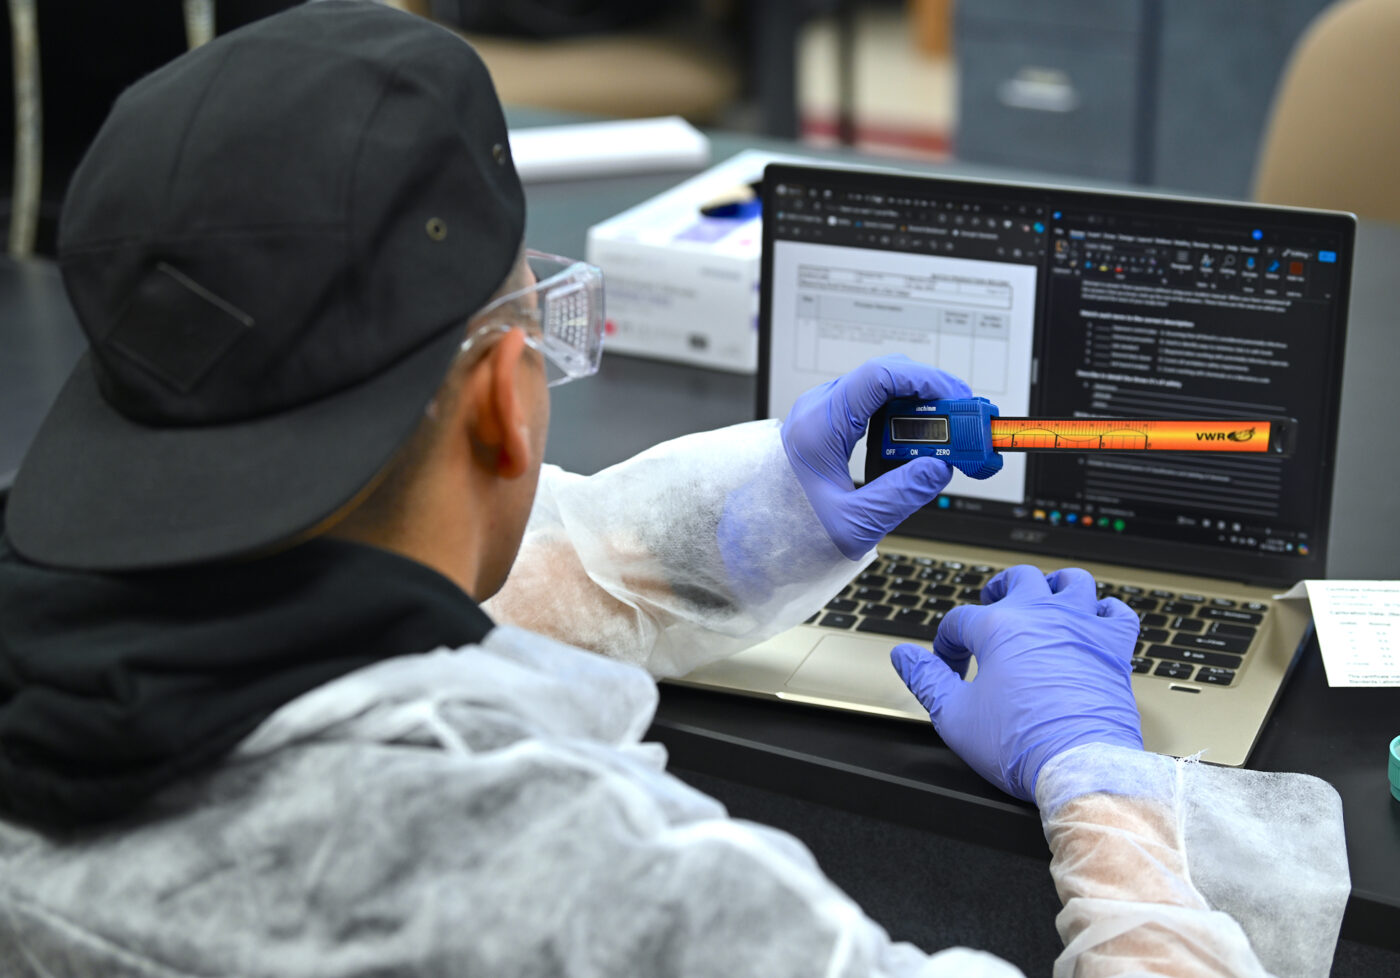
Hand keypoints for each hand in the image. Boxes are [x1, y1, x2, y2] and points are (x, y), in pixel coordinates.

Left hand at [781, 355, 970, 559]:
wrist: (754, 539)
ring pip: (877, 388)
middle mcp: (816, 411)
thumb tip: (939, 468)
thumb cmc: (788, 532)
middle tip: (962, 417)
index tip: (957, 399)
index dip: (925, 380)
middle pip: (883, 376)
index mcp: (818, 427)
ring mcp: (819, 415)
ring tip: (946, 430)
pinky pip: (868, 405)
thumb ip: (901, 495)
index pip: (879, 376)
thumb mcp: (853, 524)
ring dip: (916, 402)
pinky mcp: (824, 426)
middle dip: (929, 391)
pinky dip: (898, 414)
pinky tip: (918, 438)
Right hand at [890, 566, 1142, 801]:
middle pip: (1018, 579)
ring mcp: (1081, 628)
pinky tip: (1094, 620)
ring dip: (1053, 584)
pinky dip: (1104, 610)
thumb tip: (903, 656)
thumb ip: (925, 679)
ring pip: (1071, 581)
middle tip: (990, 601)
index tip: (949, 668)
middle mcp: (1041, 617)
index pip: (960, 621)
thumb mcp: (953, 716)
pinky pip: (1117, 611)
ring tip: (1043, 595)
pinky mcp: (1114, 647)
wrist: (1079, 766)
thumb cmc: (1019, 744)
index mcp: (999, 629)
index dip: (947, 643)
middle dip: (998, 589)